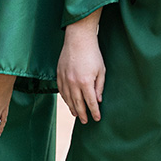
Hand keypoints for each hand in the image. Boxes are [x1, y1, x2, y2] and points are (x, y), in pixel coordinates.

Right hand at [57, 9, 105, 123]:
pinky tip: (68, 102)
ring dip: (72, 108)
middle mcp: (73, 83)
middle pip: (77, 103)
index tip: (97, 118)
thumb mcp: (101, 70)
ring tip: (76, 114)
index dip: (94, 111)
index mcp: (86, 82)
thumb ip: (99, 87)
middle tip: (85, 121)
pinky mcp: (58, 74)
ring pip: (68, 99)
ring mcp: (64, 79)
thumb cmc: (93, 53)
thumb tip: (98, 100)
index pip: (90, 102)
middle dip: (82, 113)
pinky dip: (65, 98)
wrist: (78, 39)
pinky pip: (61, 91)